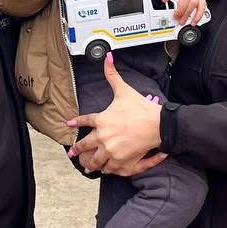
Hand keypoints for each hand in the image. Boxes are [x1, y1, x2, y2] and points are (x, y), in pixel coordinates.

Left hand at [67, 53, 164, 174]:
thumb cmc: (141, 108)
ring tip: (87, 167)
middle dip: (77, 150)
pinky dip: (107, 170)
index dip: (76, 123)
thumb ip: (113, 75)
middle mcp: (103, 138)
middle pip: (85, 146)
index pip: (84, 121)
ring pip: (96, 161)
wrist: (158, 124)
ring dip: (91, 164)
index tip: (68, 124)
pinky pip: (111, 169)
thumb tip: (107, 57)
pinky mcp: (122, 163)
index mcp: (101, 121)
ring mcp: (112, 152)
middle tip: (72, 153)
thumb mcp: (124, 90)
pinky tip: (105, 170)